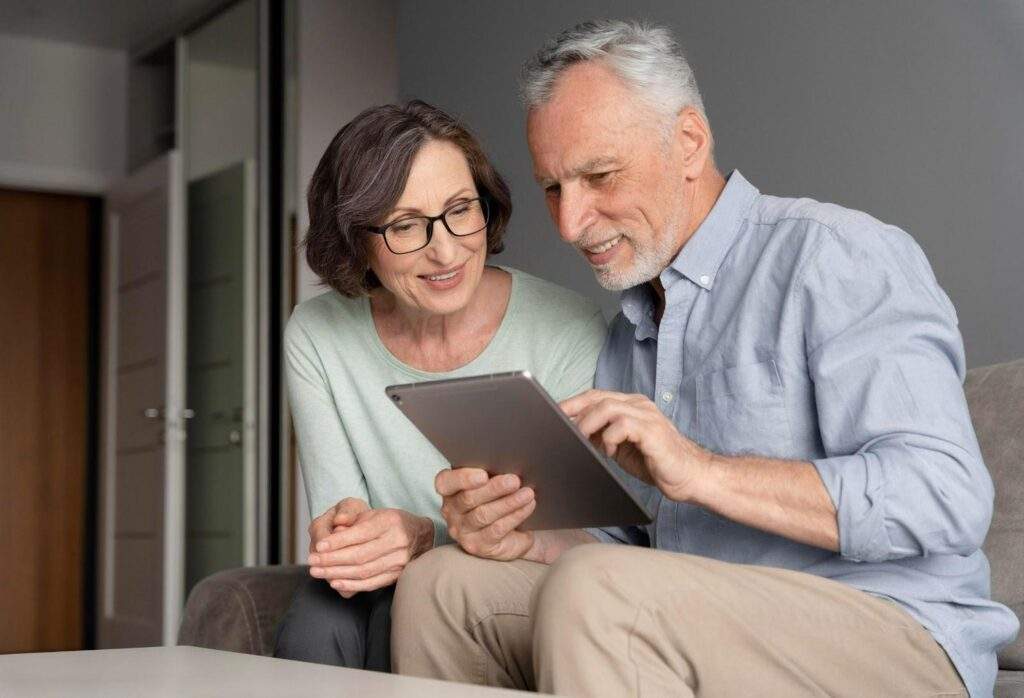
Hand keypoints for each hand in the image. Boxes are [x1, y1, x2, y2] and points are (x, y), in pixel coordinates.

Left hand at [307, 503, 433, 597]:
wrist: (421, 535)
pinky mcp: (398, 575)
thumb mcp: (373, 514)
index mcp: (390, 521)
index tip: (318, 546)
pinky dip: (351, 585)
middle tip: (311, 562)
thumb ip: (352, 520)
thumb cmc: (390, 522)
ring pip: (364, 571)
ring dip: (337, 573)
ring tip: (317, 572)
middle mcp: (397, 541)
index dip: (338, 542)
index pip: (360, 534)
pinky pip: (372, 583)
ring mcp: (399, 561)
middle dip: (332, 560)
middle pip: (360, 555)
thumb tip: (333, 531)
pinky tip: (335, 582)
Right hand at [435, 468, 535, 560]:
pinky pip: (496, 529)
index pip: (445, 482)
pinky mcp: (477, 545)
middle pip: (468, 498)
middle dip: (494, 488)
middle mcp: (451, 511)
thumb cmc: (499, 498)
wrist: (513, 531)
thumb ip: (492, 473)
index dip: (463, 478)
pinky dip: (514, 516)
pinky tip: (528, 506)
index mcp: (450, 490)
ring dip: (508, 502)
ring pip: (483, 515)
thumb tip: (509, 463)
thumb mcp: (492, 483)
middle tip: (515, 480)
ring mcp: (462, 531)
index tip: (483, 475)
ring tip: (527, 493)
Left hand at [561, 390, 713, 502]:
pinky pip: (622, 425)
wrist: (690, 475)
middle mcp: (639, 405)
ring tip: (581, 440)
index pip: (596, 396)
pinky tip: (609, 452)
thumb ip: (601, 436)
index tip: (552, 414)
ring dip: (588, 424)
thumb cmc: (655, 462)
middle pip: (597, 398)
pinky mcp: (652, 431)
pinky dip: (609, 438)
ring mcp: (647, 415)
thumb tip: (573, 433)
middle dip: (573, 411)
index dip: (572, 403)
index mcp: (631, 405)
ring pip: (607, 408)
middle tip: (558, 427)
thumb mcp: (620, 448)